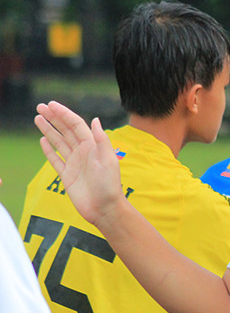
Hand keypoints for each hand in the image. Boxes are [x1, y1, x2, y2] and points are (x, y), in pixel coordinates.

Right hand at [34, 101, 125, 226]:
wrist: (104, 208)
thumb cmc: (109, 185)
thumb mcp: (108, 160)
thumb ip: (101, 140)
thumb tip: (96, 120)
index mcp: (93, 146)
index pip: (76, 125)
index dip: (64, 114)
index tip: (51, 104)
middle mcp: (83, 152)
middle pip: (66, 130)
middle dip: (53, 118)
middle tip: (40, 106)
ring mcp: (74, 163)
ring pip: (59, 142)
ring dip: (48, 130)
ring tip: (37, 118)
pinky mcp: (67, 175)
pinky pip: (55, 159)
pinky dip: (48, 150)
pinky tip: (42, 140)